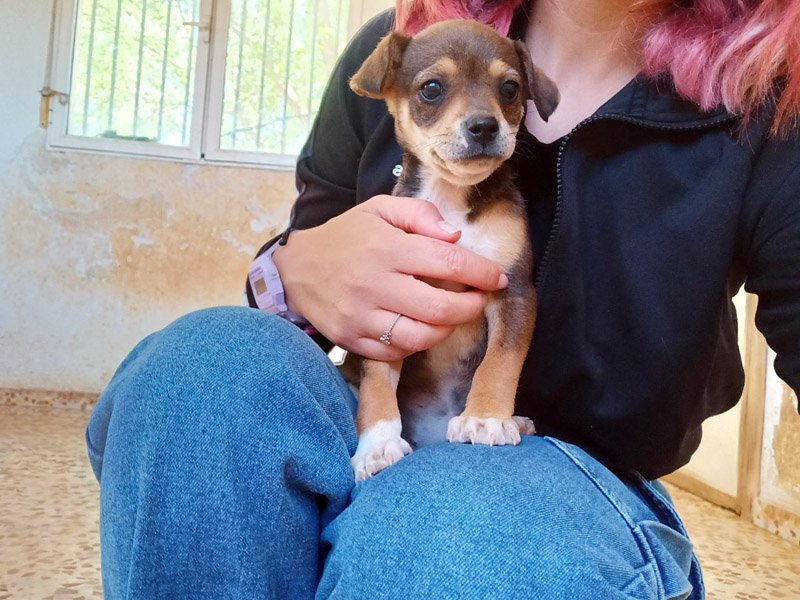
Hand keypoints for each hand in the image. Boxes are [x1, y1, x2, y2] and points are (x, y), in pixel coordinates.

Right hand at [273, 195, 507, 359]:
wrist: (296, 270)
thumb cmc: (346, 236)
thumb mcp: (380, 209)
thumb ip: (420, 214)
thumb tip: (455, 237)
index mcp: (387, 248)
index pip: (448, 261)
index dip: (481, 272)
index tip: (496, 277)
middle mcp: (375, 284)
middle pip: (441, 308)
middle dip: (472, 306)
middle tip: (478, 299)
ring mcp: (362, 317)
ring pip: (422, 336)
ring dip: (448, 329)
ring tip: (452, 315)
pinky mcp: (353, 340)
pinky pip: (398, 352)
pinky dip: (419, 343)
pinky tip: (422, 327)